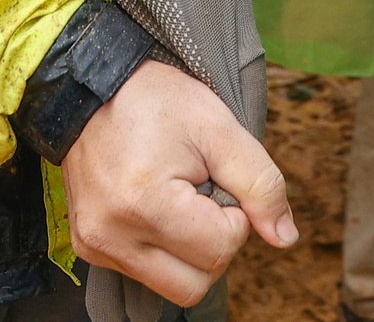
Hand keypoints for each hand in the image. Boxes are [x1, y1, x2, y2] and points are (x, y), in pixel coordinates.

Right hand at [63, 60, 296, 304]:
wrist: (90, 87)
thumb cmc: (155, 100)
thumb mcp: (219, 128)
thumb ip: (260, 184)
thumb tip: (285, 238)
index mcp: (145, 204)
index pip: (221, 249)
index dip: (235, 216)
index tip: (216, 178)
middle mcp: (112, 235)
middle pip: (196, 284)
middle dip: (215, 244)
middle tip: (202, 194)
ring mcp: (96, 245)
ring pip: (171, 287)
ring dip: (190, 252)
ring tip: (178, 201)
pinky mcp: (88, 247)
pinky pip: (144, 274)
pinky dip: (163, 250)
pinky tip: (157, 209)